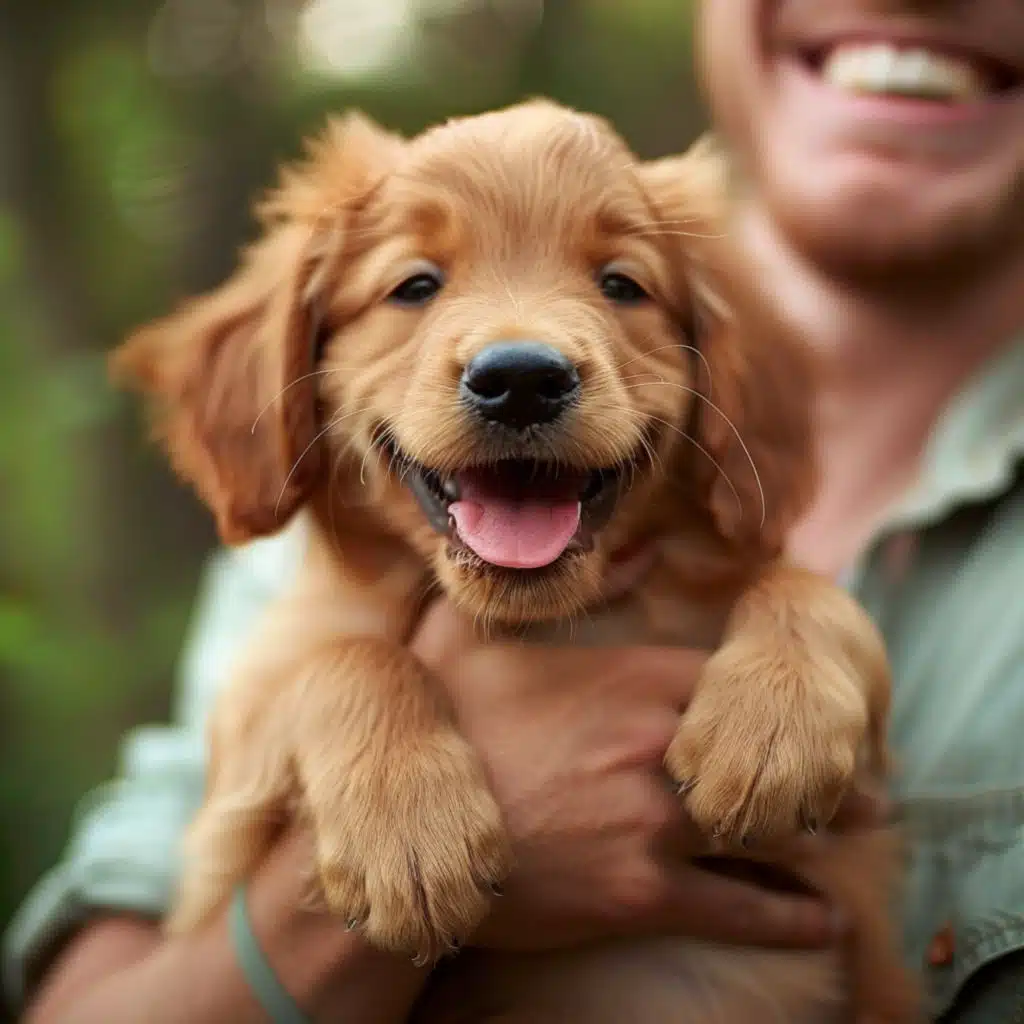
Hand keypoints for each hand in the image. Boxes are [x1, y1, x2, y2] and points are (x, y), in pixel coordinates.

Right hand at [411, 601, 883, 953]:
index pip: (738, 685)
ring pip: (772, 831)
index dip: (780, 698)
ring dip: (825, 835)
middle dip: (827, 770)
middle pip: (773, 756)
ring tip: (858, 831)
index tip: (807, 707)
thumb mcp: (479, 638)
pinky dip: (793, 917)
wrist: (412, 838)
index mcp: (635, 685)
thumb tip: (633, 552)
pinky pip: (742, 909)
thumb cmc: (447, 731)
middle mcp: (662, 750)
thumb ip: (558, 591)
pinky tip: (823, 921)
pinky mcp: (644, 895)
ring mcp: (658, 825)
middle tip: (866, 781)